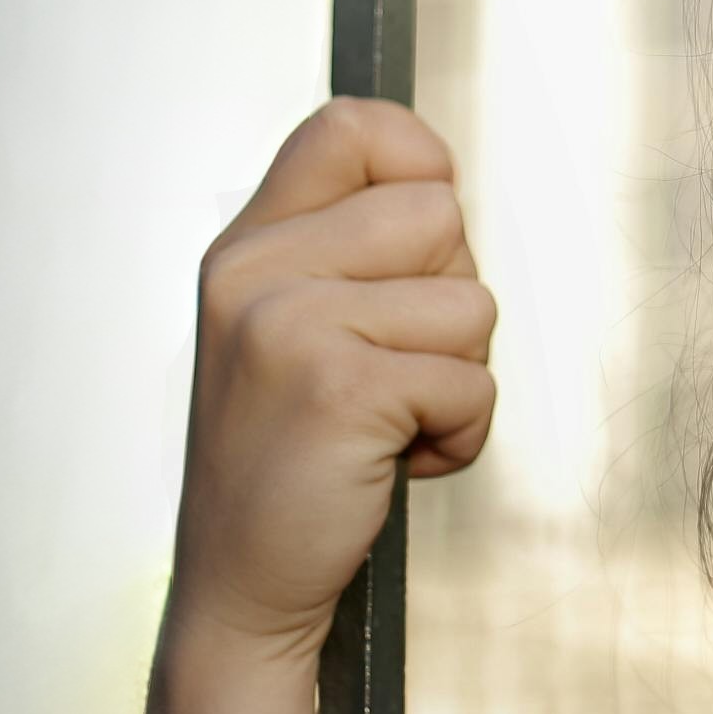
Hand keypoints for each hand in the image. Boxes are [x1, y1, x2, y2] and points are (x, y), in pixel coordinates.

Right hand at [171, 97, 496, 658]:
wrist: (240, 587)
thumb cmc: (288, 462)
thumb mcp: (285, 330)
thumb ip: (343, 252)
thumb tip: (440, 188)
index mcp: (246, 246)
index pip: (351, 126)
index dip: (419, 164)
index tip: (423, 246)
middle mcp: (255, 271)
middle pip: (440, 214)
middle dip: (450, 299)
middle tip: (392, 368)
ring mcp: (290, 324)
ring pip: (471, 302)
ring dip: (458, 377)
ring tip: (389, 422)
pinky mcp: (339, 386)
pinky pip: (471, 382)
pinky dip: (458, 435)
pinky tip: (393, 463)